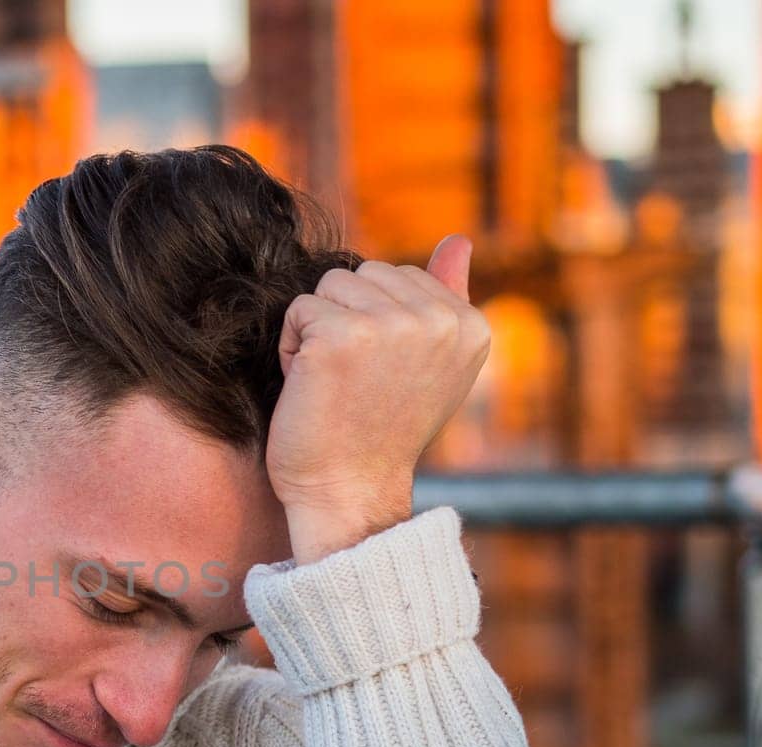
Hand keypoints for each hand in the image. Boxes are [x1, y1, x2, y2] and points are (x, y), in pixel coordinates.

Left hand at [266, 234, 489, 562]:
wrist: (346, 491)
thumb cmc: (377, 432)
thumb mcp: (429, 364)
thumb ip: (446, 298)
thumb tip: (459, 240)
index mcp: (470, 325)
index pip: (399, 276)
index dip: (374, 324)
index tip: (382, 379)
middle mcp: (440, 321)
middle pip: (362, 273)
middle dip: (344, 321)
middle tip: (353, 383)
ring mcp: (392, 325)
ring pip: (328, 286)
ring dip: (316, 332)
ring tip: (333, 384)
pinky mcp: (341, 336)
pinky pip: (298, 309)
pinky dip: (291, 348)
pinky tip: (310, 388)